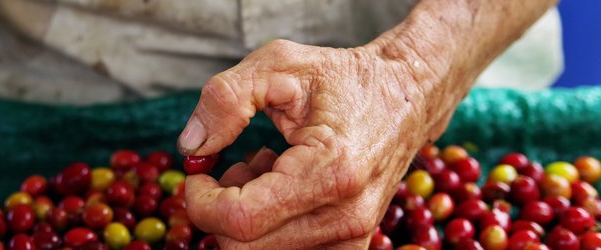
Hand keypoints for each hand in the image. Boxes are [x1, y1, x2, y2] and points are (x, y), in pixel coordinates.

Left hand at [179, 39, 439, 248]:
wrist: (408, 97)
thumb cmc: (343, 80)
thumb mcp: (278, 65)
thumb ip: (226, 100)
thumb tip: (192, 147)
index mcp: (330, 171)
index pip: (240, 220)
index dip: (201, 201)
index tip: (198, 173)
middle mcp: (346, 217)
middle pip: (243, 247)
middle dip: (221, 209)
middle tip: (237, 167)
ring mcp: (352, 240)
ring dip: (245, 220)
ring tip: (266, 172)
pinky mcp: (351, 248)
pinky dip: (268, 229)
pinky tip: (280, 190)